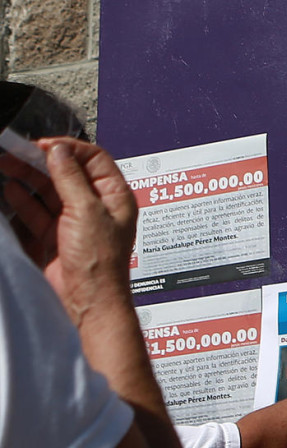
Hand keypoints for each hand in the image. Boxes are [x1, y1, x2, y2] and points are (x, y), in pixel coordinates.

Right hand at [1, 140, 136, 324]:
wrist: (88, 303)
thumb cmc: (100, 264)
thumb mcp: (86, 212)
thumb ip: (70, 179)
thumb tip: (59, 151)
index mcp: (115, 195)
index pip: (93, 159)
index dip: (69, 148)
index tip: (44, 145)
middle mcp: (96, 205)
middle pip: (67, 173)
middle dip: (41, 161)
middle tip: (16, 151)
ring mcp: (75, 221)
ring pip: (49, 191)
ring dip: (28, 177)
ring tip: (6, 164)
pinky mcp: (56, 237)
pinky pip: (38, 212)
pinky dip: (23, 200)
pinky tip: (10, 189)